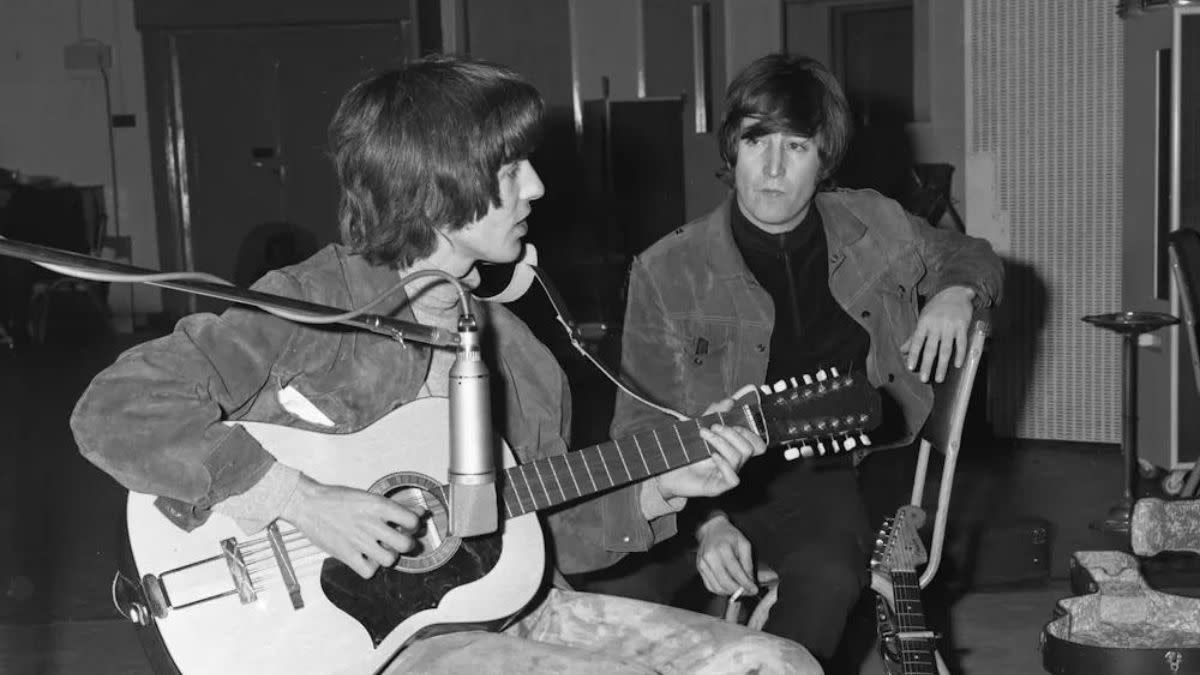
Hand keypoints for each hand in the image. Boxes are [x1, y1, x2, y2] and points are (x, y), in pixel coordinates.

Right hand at [281, 474, 422, 578]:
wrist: (307, 504)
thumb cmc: (336, 499)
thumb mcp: (369, 497)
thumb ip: (395, 507)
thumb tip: (420, 512)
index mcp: (378, 506)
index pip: (412, 521)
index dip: (414, 526)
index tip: (408, 527)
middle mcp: (371, 524)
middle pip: (406, 544)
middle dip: (406, 544)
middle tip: (397, 542)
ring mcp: (358, 541)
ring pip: (390, 560)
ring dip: (388, 557)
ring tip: (379, 550)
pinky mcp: (346, 555)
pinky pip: (369, 571)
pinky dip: (369, 568)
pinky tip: (365, 558)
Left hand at [654, 397, 765, 500]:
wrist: (666, 472)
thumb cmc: (685, 452)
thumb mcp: (699, 428)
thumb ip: (714, 414)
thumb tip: (729, 401)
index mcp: (733, 451)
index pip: (757, 445)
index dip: (749, 433)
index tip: (730, 422)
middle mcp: (733, 465)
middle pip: (748, 449)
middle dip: (731, 434)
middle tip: (713, 427)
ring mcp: (726, 476)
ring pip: (738, 458)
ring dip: (721, 442)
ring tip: (704, 434)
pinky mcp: (718, 488)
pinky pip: (733, 479)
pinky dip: (724, 464)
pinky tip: (712, 455)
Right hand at [696, 514, 756, 595]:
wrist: (712, 530)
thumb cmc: (729, 536)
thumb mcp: (744, 544)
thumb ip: (748, 563)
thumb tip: (750, 581)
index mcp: (722, 548)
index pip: (735, 572)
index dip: (746, 584)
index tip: (754, 590)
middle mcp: (710, 557)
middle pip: (725, 582)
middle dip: (738, 591)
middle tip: (748, 592)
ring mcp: (702, 563)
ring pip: (717, 587)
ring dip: (730, 592)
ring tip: (740, 589)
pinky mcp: (699, 569)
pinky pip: (710, 586)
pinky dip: (721, 590)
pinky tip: (729, 587)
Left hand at [900, 285, 974, 382]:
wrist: (954, 292)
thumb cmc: (936, 308)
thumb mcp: (923, 319)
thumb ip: (914, 337)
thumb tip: (902, 351)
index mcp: (924, 324)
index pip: (917, 342)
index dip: (913, 354)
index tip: (910, 367)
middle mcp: (936, 325)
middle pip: (931, 348)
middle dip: (927, 364)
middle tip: (924, 378)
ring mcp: (950, 326)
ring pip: (946, 349)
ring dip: (943, 365)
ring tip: (940, 378)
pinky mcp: (962, 326)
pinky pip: (961, 343)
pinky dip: (960, 354)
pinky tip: (957, 365)